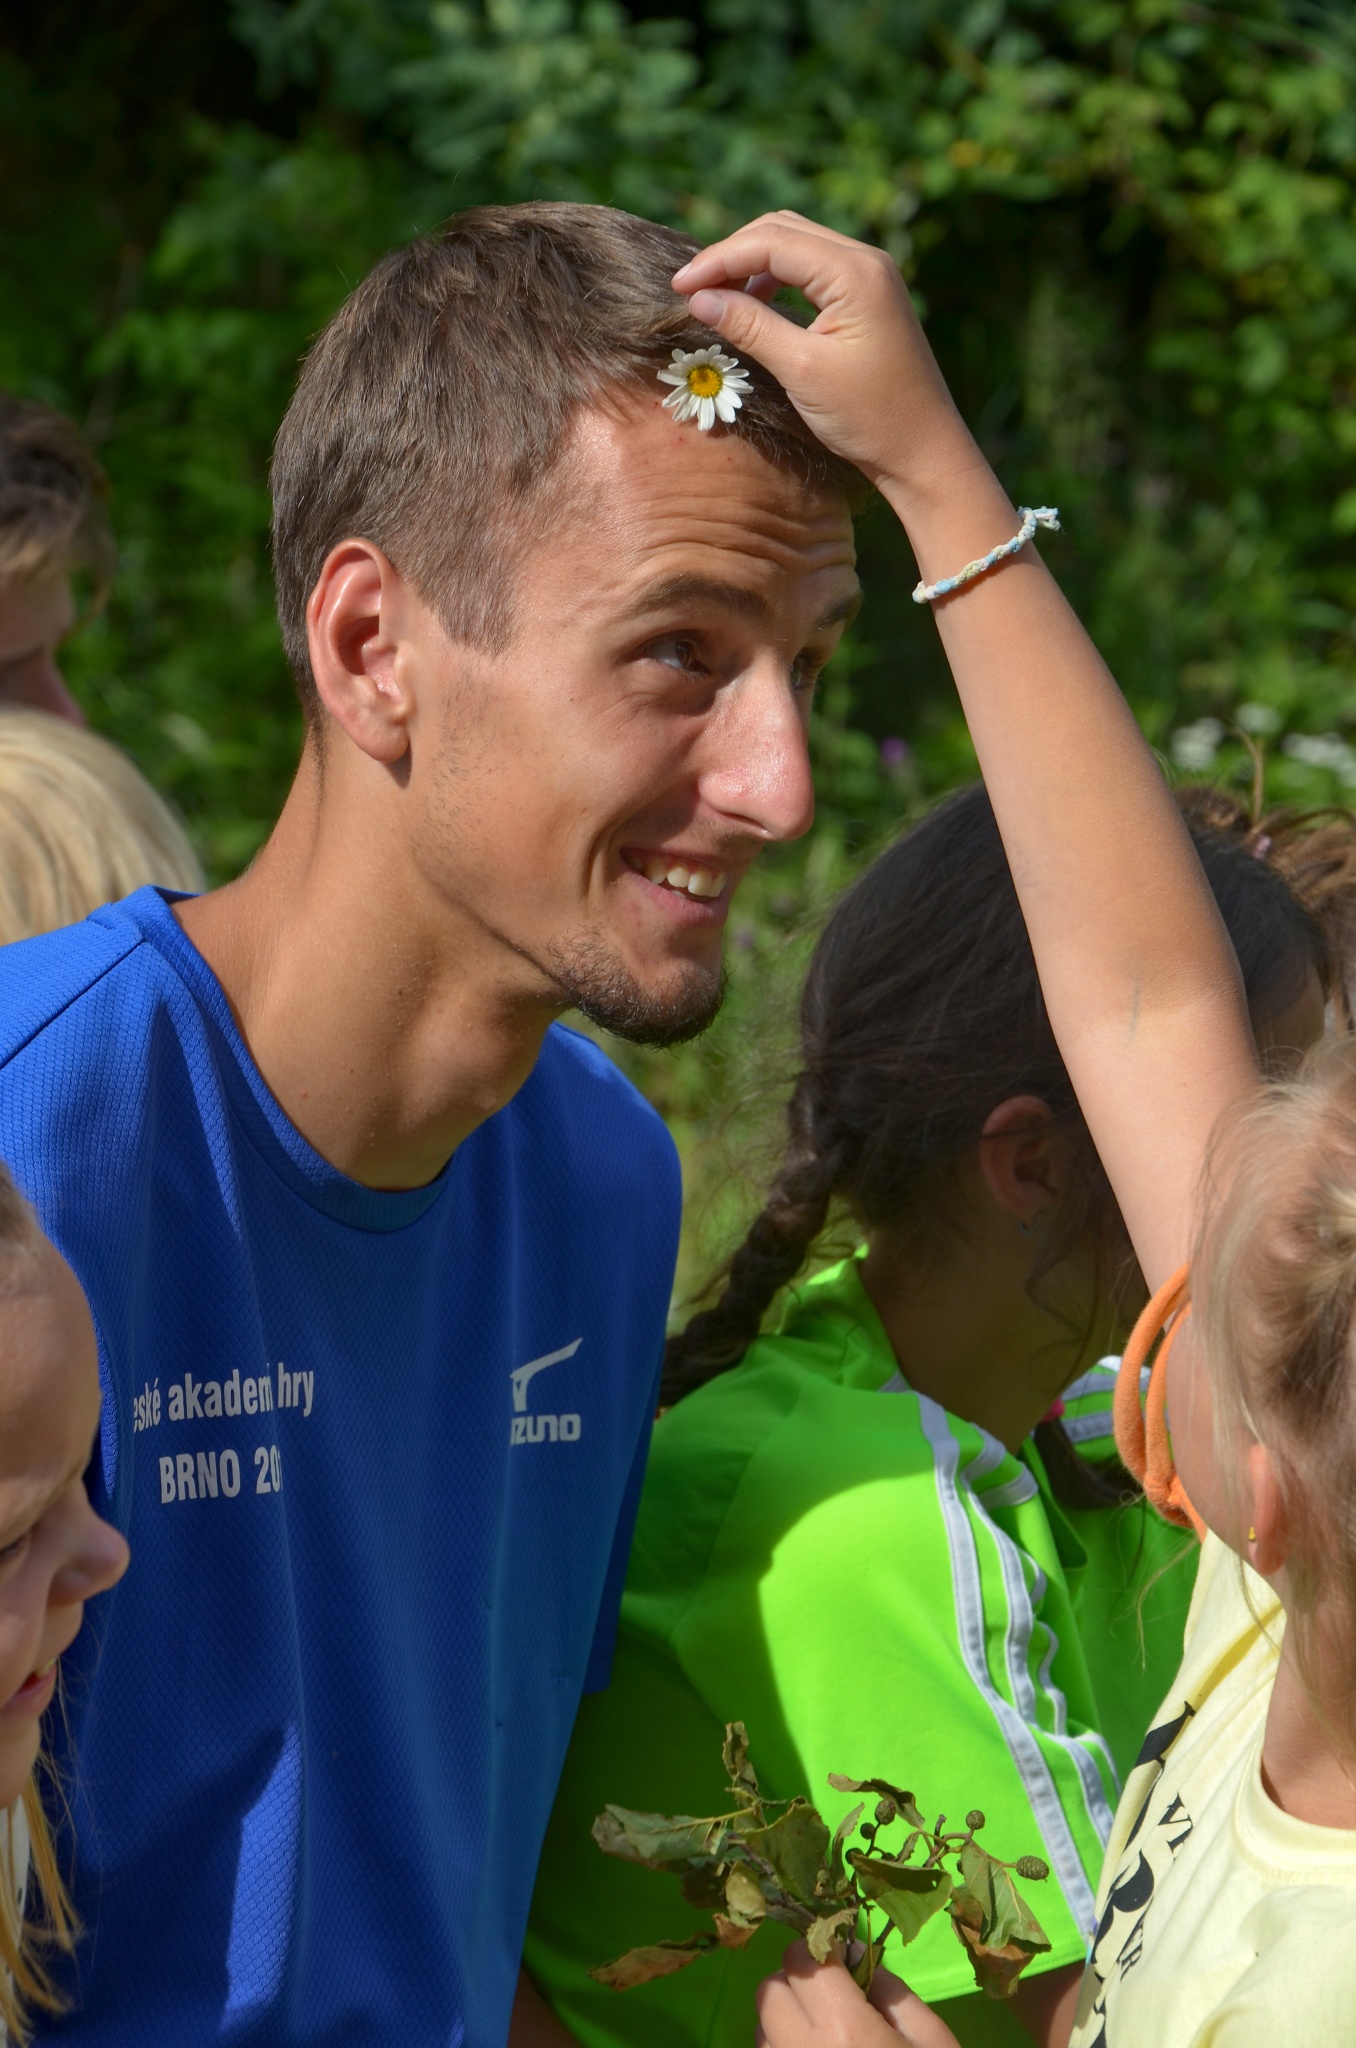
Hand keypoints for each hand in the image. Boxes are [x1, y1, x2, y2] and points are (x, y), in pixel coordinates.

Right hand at [671, 213, 982, 502]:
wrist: (923, 451)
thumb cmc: (868, 417)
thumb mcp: (801, 371)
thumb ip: (751, 326)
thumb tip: (699, 300)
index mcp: (854, 272)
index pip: (771, 242)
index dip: (720, 259)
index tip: (679, 288)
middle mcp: (866, 260)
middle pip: (782, 230)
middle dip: (733, 254)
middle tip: (692, 290)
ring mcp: (871, 275)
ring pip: (797, 244)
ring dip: (753, 263)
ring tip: (718, 297)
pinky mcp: (869, 296)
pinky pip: (814, 268)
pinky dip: (777, 277)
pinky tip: (756, 304)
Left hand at [754, 1943, 962, 2047]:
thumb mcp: (930, 2040)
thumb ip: (890, 1989)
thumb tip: (854, 1951)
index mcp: (845, 2029)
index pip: (801, 1959)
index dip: (820, 1949)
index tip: (840, 1958)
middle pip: (771, 1991)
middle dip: (797, 1982)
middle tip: (831, 1996)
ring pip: (762, 2028)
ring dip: (785, 2020)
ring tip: (824, 2038)